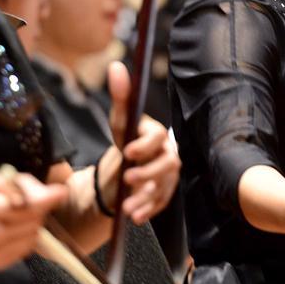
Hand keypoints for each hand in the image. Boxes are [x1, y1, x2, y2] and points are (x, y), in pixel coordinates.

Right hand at [0, 170, 66, 269]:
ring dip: (31, 226)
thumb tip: (58, 192)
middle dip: (36, 211)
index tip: (62, 192)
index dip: (46, 199)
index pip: (26, 206)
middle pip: (33, 222)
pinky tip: (10, 232)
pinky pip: (25, 251)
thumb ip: (26, 185)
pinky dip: (24, 240)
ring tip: (14, 219)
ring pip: (32, 237)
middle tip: (23, 205)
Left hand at [106, 61, 180, 224]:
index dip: (144, 145)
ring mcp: (168, 176)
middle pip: (166, 164)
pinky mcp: (164, 194)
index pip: (158, 137)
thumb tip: (116, 66)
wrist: (127, 167)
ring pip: (164, 187)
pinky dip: (147, 210)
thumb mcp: (120, 120)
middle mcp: (168, 154)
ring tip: (126, 207)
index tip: (128, 152)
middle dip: (148, 173)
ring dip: (145, 197)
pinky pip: (160, 204)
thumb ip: (120, 96)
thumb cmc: (126, 139)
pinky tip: (134, 216)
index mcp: (158, 135)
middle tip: (128, 178)